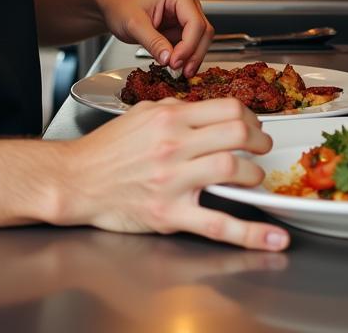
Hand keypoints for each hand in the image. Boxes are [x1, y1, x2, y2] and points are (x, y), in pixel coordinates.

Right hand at [52, 98, 289, 251]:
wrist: (75, 180)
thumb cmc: (105, 150)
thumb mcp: (141, 114)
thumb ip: (175, 109)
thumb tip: (204, 110)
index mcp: (169, 118)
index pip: (228, 109)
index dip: (250, 118)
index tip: (254, 127)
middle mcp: (174, 145)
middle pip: (237, 133)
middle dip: (259, 141)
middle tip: (262, 148)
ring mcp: (173, 180)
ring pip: (231, 167)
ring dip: (253, 173)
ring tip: (252, 178)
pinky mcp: (170, 214)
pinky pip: (217, 223)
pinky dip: (250, 232)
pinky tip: (273, 238)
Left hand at [94, 0, 213, 75]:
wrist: (114, 7)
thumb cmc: (122, 7)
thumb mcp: (134, 25)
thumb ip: (153, 42)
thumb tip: (169, 59)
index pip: (195, 23)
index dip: (188, 46)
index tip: (175, 62)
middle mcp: (188, 2)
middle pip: (203, 32)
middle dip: (193, 54)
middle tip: (180, 71)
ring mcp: (186, 15)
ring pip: (201, 40)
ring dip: (191, 57)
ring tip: (177, 71)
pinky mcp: (182, 27)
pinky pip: (191, 45)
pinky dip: (185, 57)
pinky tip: (175, 65)